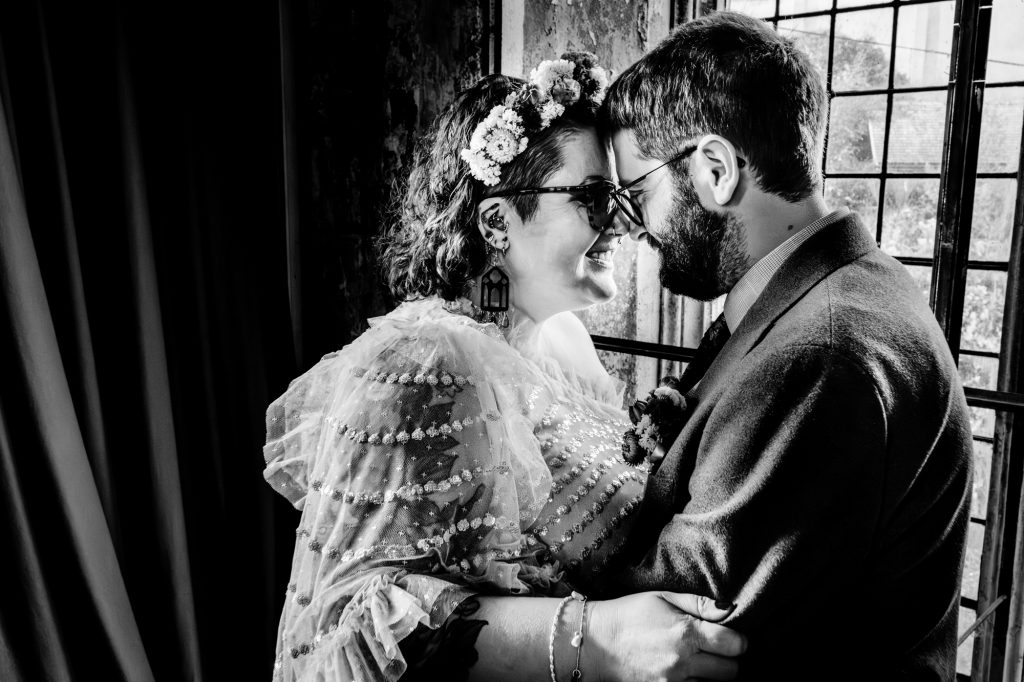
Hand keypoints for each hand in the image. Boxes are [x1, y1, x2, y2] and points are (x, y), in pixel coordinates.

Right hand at [587, 591, 745, 681]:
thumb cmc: (629, 613)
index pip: (735, 645)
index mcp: (686, 632)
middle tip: (717, 649)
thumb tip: (731, 609)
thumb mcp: (663, 598)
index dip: (738, 640)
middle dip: (729, 659)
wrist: (595, 642)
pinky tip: (687, 671)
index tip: (731, 636)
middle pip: (731, 671)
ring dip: (712, 674)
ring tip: (698, 659)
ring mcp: (672, 681)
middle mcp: (683, 661)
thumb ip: (700, 604)